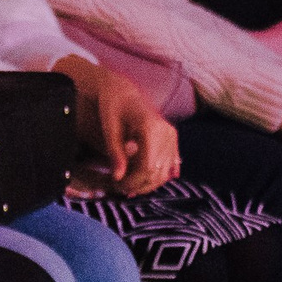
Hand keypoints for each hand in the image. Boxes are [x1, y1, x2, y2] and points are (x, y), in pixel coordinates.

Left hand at [56, 58, 178, 194]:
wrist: (124, 93)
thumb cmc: (113, 107)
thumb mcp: (109, 129)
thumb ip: (114, 152)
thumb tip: (118, 177)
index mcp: (151, 128)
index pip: (147, 167)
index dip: (132, 181)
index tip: (117, 185)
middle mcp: (166, 133)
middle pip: (157, 172)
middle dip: (139, 185)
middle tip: (119, 188)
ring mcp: (171, 137)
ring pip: (165, 172)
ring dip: (147, 183)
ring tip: (128, 187)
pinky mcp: (172, 140)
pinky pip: (170, 165)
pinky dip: (157, 176)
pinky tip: (142, 183)